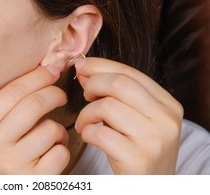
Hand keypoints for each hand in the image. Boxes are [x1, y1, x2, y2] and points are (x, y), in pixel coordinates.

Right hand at [0, 66, 69, 173]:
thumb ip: (5, 108)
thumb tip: (44, 71)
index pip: (12, 91)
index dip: (37, 77)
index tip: (52, 70)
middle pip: (33, 104)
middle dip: (54, 93)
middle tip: (61, 95)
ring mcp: (11, 164)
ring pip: (51, 129)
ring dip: (58, 130)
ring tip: (51, 138)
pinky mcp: (33, 180)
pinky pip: (60, 152)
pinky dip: (61, 150)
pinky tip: (51, 156)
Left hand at [74, 57, 183, 173]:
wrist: (150, 188)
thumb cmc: (137, 149)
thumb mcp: (135, 117)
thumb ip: (116, 93)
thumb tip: (85, 68)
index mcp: (168, 104)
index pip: (130, 73)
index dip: (101, 66)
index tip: (82, 67)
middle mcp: (166, 119)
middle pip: (119, 84)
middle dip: (93, 84)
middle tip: (85, 95)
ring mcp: (154, 140)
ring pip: (106, 106)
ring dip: (86, 113)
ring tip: (84, 123)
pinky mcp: (138, 159)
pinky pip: (100, 133)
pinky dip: (86, 132)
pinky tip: (88, 136)